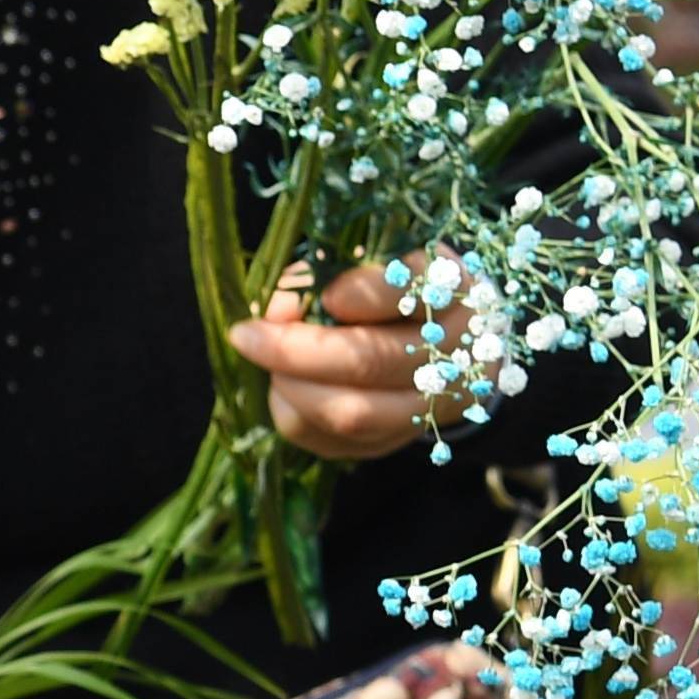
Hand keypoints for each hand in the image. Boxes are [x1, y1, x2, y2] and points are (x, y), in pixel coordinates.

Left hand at [228, 262, 464, 461]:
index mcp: (450, 290)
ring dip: (292, 386)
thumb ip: (329, 272)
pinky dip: (293, 411)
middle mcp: (452, 353)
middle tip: (245, 334)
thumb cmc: (393, 285)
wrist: (444, 340)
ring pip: (351, 412)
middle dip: (295, 350)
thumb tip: (280, 312)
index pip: (409, 289)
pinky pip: (331, 440)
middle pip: (371, 360)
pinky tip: (285, 384)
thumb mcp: (370, 258)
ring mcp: (428, 408)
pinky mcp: (393, 441)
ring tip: (265, 358)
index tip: (318, 294)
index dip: (359, 294)